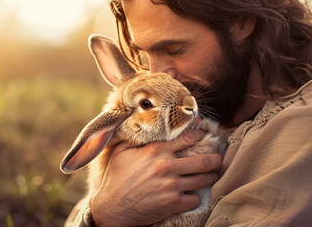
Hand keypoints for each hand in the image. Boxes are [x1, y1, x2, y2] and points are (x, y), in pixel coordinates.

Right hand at [90, 129, 221, 226]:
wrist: (112, 207)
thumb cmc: (116, 177)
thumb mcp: (121, 151)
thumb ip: (135, 137)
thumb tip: (142, 123)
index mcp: (156, 150)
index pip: (186, 138)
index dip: (199, 134)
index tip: (205, 134)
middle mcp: (166, 166)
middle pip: (203, 160)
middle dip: (215, 158)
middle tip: (219, 158)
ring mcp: (172, 185)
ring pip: (204, 179)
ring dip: (211, 177)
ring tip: (213, 175)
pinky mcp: (174, 203)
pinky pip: (195, 199)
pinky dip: (195, 197)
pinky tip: (191, 194)